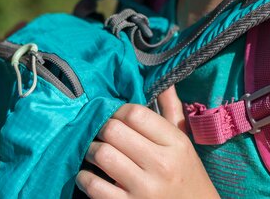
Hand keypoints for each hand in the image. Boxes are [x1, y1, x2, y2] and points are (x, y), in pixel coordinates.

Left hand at [75, 87, 219, 197]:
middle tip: (99, 134)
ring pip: (102, 154)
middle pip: (113, 130)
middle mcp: (162, 165)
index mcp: (176, 144)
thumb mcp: (184, 143)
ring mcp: (145, 189)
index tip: (114, 117)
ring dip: (90, 151)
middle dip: (100, 129)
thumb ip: (171, 111)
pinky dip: (84, 179)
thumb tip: (164, 81)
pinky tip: (89, 176)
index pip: (135, 113)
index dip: (117, 111)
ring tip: (93, 152)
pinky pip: (93, 186)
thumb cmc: (186, 175)